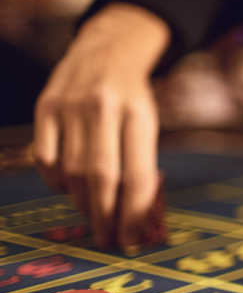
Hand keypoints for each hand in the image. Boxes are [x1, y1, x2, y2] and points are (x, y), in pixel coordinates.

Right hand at [32, 3, 169, 248]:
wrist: (107, 51)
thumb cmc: (133, 101)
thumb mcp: (148, 126)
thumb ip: (142, 168)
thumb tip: (138, 221)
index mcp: (139, 116)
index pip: (137, 176)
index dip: (133, 214)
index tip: (131, 240)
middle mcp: (103, 109)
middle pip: (101, 178)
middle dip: (105, 216)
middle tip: (107, 240)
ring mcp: (70, 106)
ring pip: (71, 171)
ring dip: (82, 202)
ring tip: (93, 215)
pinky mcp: (45, 106)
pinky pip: (45, 158)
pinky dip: (56, 181)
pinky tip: (67, 188)